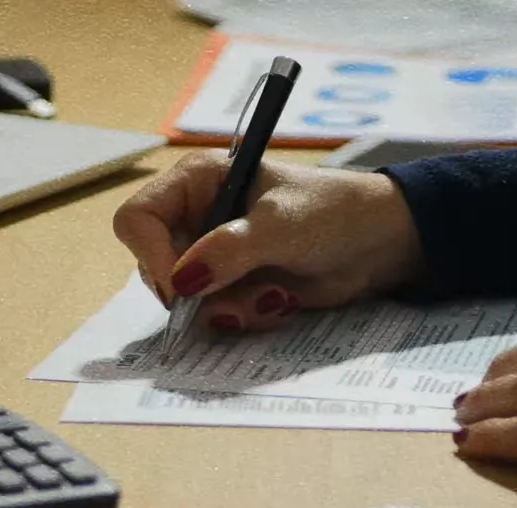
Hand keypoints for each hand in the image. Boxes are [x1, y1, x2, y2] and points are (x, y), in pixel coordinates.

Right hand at [112, 150, 421, 330]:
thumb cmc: (333, 212)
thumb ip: (229, 251)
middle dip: (199, 291)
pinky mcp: (231, 287)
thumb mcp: (281, 226)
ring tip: (275, 294)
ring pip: (186, 300)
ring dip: (229, 307)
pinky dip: (245, 316)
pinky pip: (213, 316)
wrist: (378, 243)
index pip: (138, 219)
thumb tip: (182, 281)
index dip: (151, 255)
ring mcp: (212, 256)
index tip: (180, 287)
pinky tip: (279, 300)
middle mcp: (196, 218)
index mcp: (197, 182)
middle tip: (239, 296)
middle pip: (155, 267)